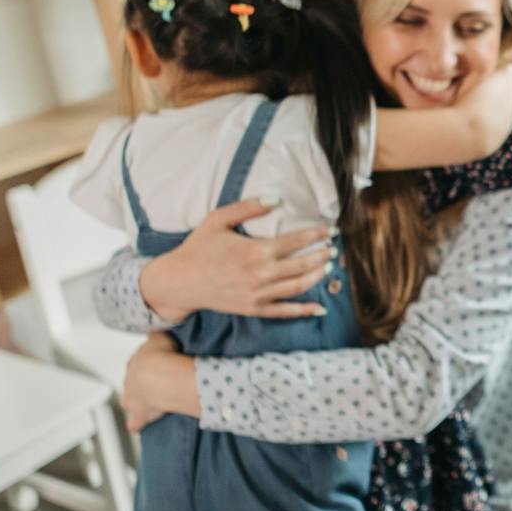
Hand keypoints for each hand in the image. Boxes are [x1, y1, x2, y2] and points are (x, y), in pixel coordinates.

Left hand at [122, 333, 188, 432]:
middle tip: (152, 386)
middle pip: (130, 384)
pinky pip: (135, 423)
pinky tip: (139, 427)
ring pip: (128, 403)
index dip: (147, 366)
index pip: (137, 365)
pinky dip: (137, 424)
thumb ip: (157, 336)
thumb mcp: (160, 338)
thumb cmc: (162, 356)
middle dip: (139, 385)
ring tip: (143, 406)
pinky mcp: (140, 414)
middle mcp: (129, 382)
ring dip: (134, 404)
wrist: (163, 376)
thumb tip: (156, 330)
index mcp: (134, 364)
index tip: (157, 366)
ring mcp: (133, 399)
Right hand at [139, 198, 330, 321]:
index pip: (296, 241)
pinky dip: (304, 310)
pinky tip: (320, 308)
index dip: (316, 235)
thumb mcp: (218, 220)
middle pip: (303, 264)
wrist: (178, 281)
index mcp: (256, 250)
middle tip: (333, 248)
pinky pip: (285, 311)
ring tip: (328, 267)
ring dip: (317, 276)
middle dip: (322, 255)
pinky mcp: (254, 309)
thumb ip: (248, 207)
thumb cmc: (197, 247)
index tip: (330, 230)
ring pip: (298, 286)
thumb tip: (278, 199)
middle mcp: (261, 274)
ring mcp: (258, 294)